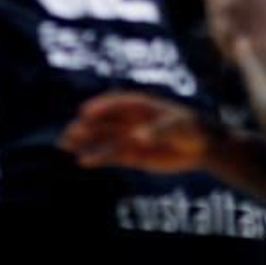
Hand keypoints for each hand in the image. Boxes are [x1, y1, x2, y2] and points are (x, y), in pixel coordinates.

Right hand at [60, 93, 210, 172]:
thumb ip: (157, 131)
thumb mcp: (177, 126)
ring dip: (84, 141)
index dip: (100, 107)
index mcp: (137, 105)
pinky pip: (110, 156)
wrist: (200, 146)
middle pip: (102, 122)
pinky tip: (83, 161)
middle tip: (70, 132)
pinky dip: (97, 158)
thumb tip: (137, 137)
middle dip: (85, 126)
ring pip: (101, 139)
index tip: (85, 112)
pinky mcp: (131, 154)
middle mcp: (128, 119)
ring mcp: (128, 136)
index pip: (114, 103)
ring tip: (65, 145)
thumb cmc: (189, 128)